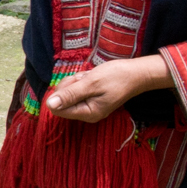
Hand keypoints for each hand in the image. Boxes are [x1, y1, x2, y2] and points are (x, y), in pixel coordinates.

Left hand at [42, 55, 172, 122]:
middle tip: (86, 78)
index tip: (75, 83)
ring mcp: (89, 107)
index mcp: (87, 113)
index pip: (57, 109)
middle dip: (70, 85)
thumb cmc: (116, 77)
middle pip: (61, 100)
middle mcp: (86, 114)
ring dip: (76, 81)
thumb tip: (49, 105)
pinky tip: (93, 78)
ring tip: (91, 78)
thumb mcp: (91, 83)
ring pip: (68, 93)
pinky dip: (82, 81)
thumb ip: (70, 94)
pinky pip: (77, 90)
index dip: (61, 93)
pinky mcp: (91, 100)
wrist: (137, 73)